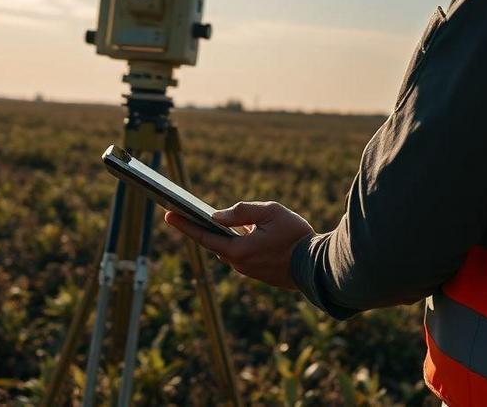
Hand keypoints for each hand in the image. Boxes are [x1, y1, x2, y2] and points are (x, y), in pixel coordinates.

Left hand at [164, 201, 313, 289]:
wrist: (319, 266)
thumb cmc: (296, 236)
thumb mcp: (270, 213)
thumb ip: (241, 212)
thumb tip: (216, 217)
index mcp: (239, 250)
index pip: (204, 236)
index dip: (185, 225)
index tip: (168, 214)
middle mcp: (239, 264)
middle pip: (215, 244)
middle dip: (203, 229)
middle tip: (186, 213)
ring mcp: (248, 271)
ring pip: (230, 249)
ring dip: (225, 236)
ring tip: (219, 221)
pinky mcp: (258, 274)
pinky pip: (242, 255)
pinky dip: (239, 243)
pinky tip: (246, 233)